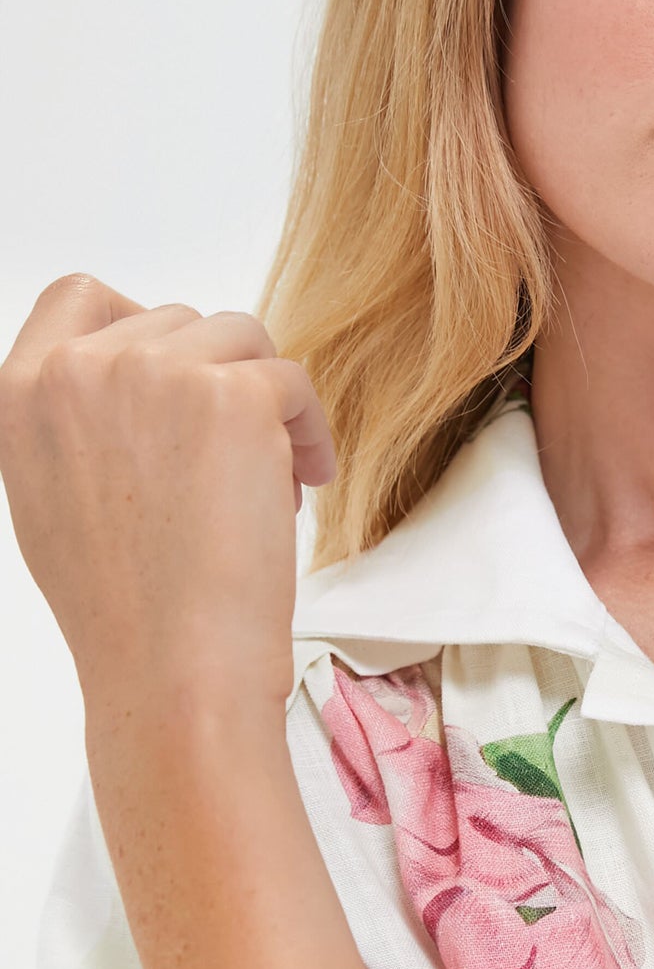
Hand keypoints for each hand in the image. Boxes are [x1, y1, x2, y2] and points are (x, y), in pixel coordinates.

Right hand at [0, 273, 334, 713]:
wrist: (174, 669)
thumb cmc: (126, 609)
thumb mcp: (53, 498)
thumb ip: (78, 422)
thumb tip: (134, 386)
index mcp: (23, 393)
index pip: (78, 298)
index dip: (141, 327)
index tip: (180, 376)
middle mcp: (80, 369)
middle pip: (177, 320)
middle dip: (216, 381)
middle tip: (235, 460)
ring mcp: (156, 373)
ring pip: (240, 340)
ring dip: (266, 400)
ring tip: (270, 474)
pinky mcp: (233, 395)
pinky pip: (291, 380)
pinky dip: (309, 428)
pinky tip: (302, 483)